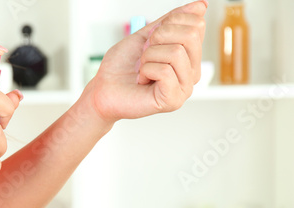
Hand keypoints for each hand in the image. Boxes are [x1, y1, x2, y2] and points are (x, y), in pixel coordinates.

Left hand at [84, 0, 206, 122]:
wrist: (103, 89)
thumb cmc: (121, 66)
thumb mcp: (146, 35)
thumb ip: (172, 21)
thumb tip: (201, 5)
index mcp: (189, 56)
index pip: (196, 24)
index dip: (168, 24)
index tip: (151, 39)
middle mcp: (192, 73)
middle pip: (190, 35)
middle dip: (158, 38)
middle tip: (144, 54)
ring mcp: (185, 88)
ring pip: (176, 52)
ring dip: (148, 56)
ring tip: (141, 69)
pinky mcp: (173, 101)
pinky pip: (165, 71)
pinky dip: (146, 71)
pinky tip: (142, 81)